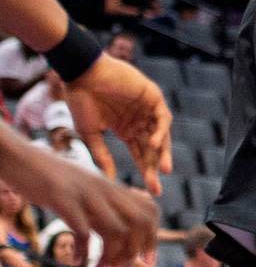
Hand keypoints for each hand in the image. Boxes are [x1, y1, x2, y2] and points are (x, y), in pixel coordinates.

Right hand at [21, 145, 158, 266]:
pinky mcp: (64, 199)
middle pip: (139, 222)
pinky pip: (83, 230)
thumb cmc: (51, 178)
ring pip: (116, 230)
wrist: (22, 159)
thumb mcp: (84, 188)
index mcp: (112, 187)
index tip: (145, 260)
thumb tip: (117, 229)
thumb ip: (101, 204)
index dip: (152, 238)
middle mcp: (105, 189)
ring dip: (110, 258)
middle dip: (134, 252)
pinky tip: (77, 261)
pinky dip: (84, 251)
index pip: (149, 211)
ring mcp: (86, 193)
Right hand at [66, 53, 172, 196]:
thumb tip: (109, 180)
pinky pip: (162, 116)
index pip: (141, 155)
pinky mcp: (151, 95)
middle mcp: (138, 121)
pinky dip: (159, 130)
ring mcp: (146, 108)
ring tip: (162, 170)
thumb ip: (102, 155)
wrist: (81, 75)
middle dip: (156, 167)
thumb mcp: (91, 133)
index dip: (147, 172)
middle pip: (152, 148)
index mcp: (126, 130)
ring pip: (161, 134)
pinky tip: (152, 143)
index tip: (152, 191)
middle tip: (157, 187)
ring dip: (162, 152)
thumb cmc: (81, 101)